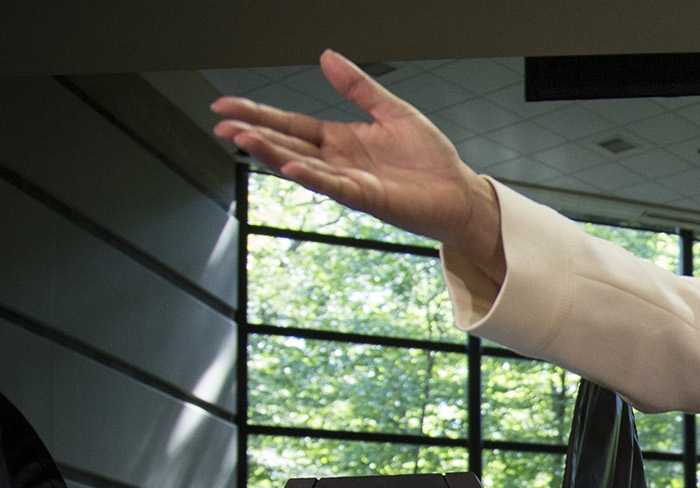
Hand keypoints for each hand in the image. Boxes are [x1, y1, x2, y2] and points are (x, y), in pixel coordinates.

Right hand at [212, 49, 504, 280]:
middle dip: (253, 134)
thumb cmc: (430, 159)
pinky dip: (313, 176)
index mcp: (340, 140)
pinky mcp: (369, 198)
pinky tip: (290, 166)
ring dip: (272, 153)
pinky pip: (335, 186)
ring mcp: (351, 181)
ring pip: (303, 166)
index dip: (258, 114)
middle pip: (287, 144)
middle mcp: (339, 162)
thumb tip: (327, 57)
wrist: (459, 191)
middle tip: (221, 125)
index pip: (290, 124)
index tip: (225, 106)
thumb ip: (359, 87)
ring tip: (243, 140)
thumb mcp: (392, 111)